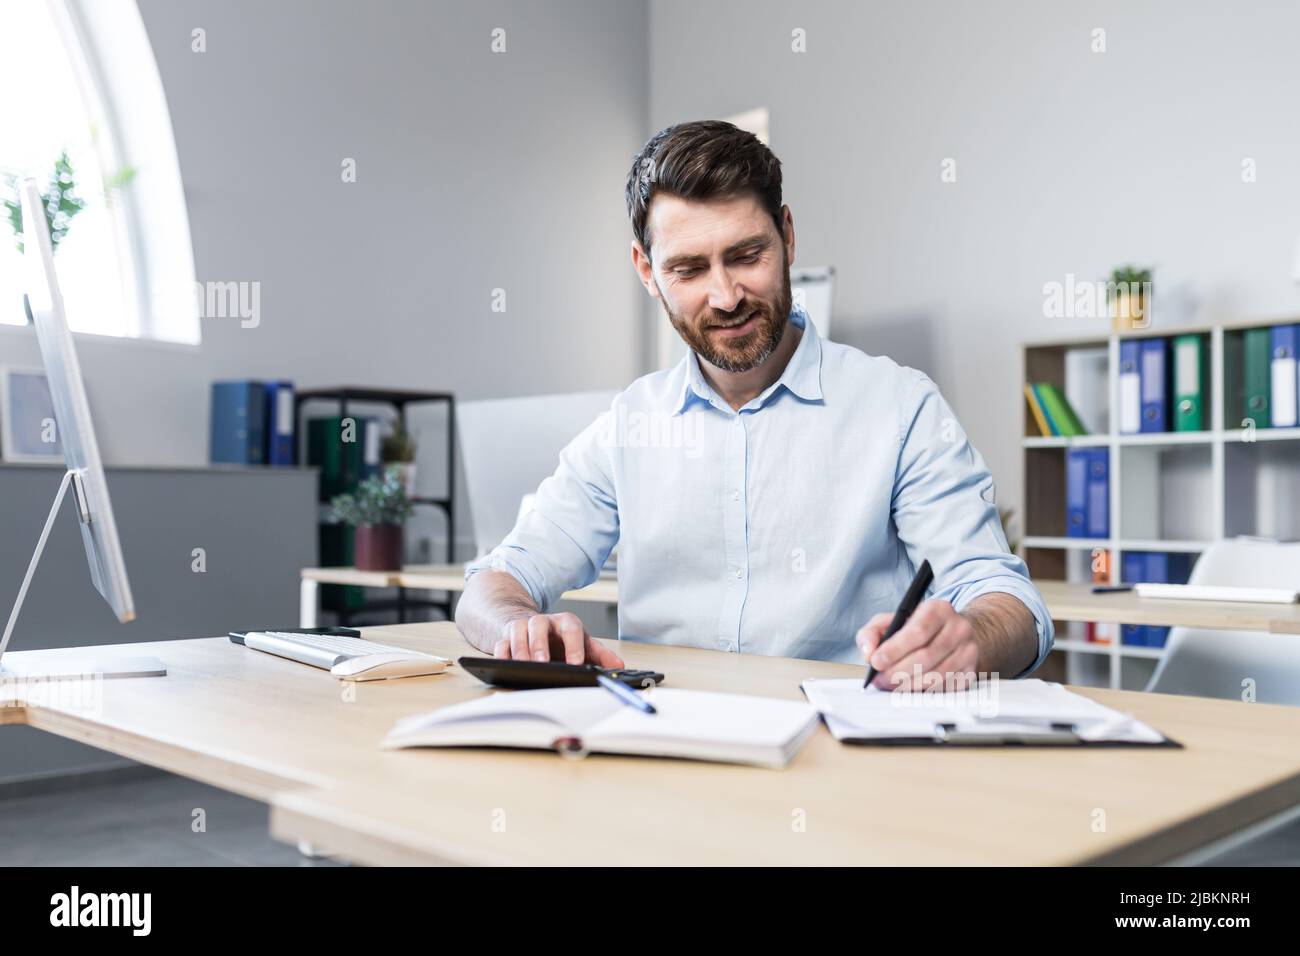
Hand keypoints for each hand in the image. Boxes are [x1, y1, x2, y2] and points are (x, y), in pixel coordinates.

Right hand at [494, 611, 625, 667]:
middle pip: (539, 626)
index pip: (571, 629)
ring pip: (518, 632)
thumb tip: (618, 665)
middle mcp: (543, 622)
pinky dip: (502, 654)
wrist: (535, 628)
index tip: (575, 664)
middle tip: (543, 664)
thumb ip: (600, 655)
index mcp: (565, 623)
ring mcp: (523, 627)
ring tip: (524, 666)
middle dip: (540, 645)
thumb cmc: (561, 639)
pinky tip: (505, 665)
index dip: (574, 646)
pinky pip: (501, 643)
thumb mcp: (583, 644)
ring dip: (520, 650)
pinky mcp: (507, 637)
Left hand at [855, 599, 978, 691]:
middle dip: (898, 672)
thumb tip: (868, 651)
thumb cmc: (919, 627)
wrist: (953, 633)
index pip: (918, 631)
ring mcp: (968, 651)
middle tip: (880, 679)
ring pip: (936, 675)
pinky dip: (924, 692)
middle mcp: (958, 628)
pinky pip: (945, 687)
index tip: (876, 661)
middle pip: (926, 656)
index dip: (895, 649)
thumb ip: (873, 632)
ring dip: (909, 685)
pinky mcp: (971, 671)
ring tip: (892, 686)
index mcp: (938, 609)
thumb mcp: (892, 621)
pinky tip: (911, 689)